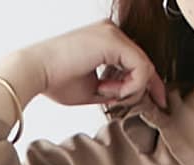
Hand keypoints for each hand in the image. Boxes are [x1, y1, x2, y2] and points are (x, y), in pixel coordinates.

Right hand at [18, 19, 169, 111]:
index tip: (158, 103)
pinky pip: (140, 68)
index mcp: (106, 40)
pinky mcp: (113, 40)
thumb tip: (133, 98)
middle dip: (141, 91)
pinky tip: (107, 89)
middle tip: (120, 102)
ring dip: (129, 90)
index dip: (151, 85)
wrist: (35, 72)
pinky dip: (129, 86)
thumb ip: (115, 90)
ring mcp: (113, 33)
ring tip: (105, 93)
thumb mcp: (93, 89)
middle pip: (145, 64)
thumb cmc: (56, 81)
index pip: (138, 62)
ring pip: (144, 68)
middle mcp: (111, 32)